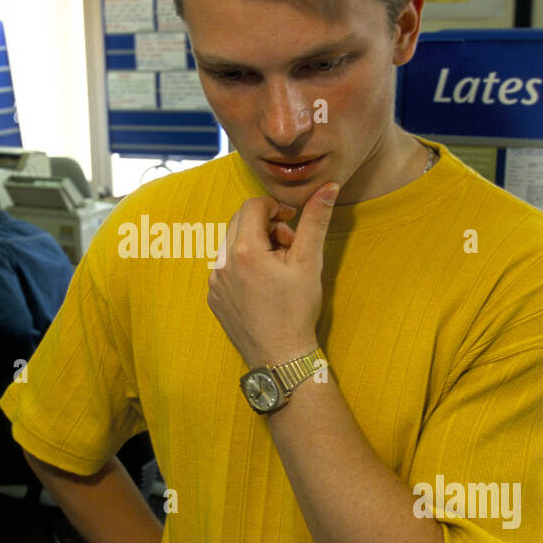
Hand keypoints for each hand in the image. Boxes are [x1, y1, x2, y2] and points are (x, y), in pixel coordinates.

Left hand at [207, 183, 337, 367]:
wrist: (280, 356)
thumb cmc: (296, 311)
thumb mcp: (309, 261)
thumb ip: (315, 220)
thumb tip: (328, 186)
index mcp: (243, 250)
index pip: (253, 206)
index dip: (275, 207)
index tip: (292, 221)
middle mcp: (222, 264)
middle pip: (240, 222)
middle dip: (265, 225)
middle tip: (288, 244)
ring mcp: (214, 282)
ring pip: (232, 244)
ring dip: (254, 245)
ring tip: (277, 266)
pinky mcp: (214, 298)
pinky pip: (226, 268)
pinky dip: (244, 265)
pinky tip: (264, 285)